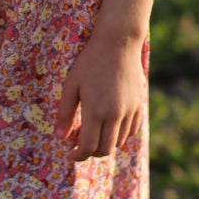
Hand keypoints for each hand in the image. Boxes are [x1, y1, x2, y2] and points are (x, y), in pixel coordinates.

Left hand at [54, 28, 146, 161]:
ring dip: (105, 144)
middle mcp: (115, 114)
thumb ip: (64, 113)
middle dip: (90, 152)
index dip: (78, 155)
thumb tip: (60, 137)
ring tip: (94, 133)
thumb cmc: (90, 62)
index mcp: (95, 111)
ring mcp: (130, 111)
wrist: (118, 44)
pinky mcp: (139, 105)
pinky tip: (109, 126)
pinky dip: (120, 135)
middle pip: (105, 149)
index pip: (88, 146)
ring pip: (119, 142)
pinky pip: (131, 131)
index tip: (70, 154)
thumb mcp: (71, 85)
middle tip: (80, 145)